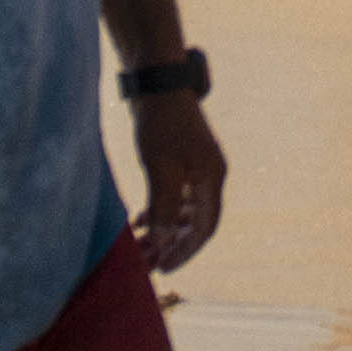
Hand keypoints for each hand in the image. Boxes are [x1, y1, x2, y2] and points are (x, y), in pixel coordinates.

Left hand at [132, 96, 227, 281]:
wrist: (156, 82)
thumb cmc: (160, 122)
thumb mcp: (160, 168)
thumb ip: (164, 206)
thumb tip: (164, 242)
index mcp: (211, 178)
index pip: (204, 228)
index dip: (184, 251)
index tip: (163, 269)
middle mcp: (209, 175)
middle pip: (194, 223)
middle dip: (171, 245)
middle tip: (146, 264)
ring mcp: (197, 168)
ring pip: (183, 211)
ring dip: (164, 230)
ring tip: (140, 246)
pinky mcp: (183, 161)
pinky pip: (176, 196)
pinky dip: (160, 211)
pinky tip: (140, 220)